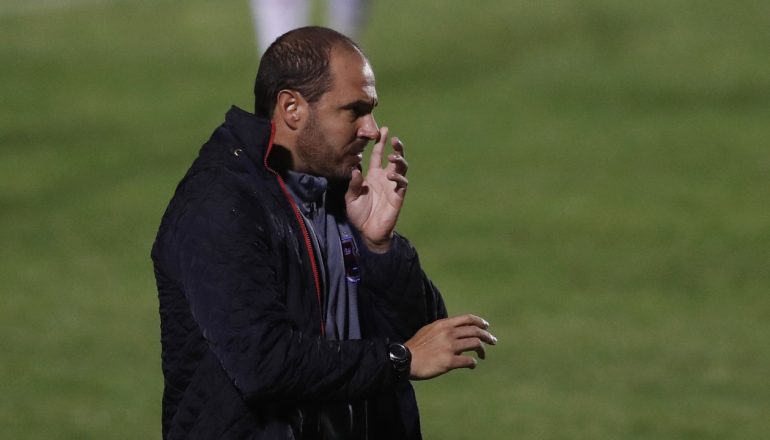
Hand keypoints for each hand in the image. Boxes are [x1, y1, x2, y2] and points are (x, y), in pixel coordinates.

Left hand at [345, 126, 408, 252]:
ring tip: (393, 156)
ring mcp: (392, 186)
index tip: (382, 130)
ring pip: (401, 168)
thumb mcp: (350, 198)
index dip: (380, 143)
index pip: (377, 155)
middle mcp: (384, 178)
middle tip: (394, 138)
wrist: (367, 232)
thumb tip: (355, 169)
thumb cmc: (358, 214)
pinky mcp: (398, 196)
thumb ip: (353, 184)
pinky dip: (398, 177)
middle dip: (396, 147)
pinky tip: (391, 175)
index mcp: (373, 176)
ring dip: (399, 160)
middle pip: (394, 158)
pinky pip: (402, 183)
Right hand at [405, 314, 496, 379]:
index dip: (480, 321)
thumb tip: (455, 332)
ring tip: (483, 355)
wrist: (406, 360)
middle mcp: (449, 333)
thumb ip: (442, 329)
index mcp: (444, 325)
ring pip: (475, 344)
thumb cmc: (416, 347)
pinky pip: (468, 361)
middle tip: (493, 341)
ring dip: (482, 350)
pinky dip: (473, 363)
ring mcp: (450, 347)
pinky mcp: (449, 362)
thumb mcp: (428, 330)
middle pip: (475, 331)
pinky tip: (472, 365)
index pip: (467, 319)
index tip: (486, 326)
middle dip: (487, 336)